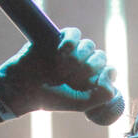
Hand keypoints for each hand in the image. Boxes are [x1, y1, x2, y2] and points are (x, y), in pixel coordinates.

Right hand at [0, 27, 117, 117]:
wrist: (24, 86)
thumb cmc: (52, 98)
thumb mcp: (80, 104)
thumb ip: (101, 97)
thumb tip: (113, 82)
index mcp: (92, 81)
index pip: (110, 71)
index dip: (104, 75)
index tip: (91, 83)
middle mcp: (85, 65)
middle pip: (100, 57)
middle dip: (88, 67)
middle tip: (70, 77)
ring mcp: (74, 51)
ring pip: (89, 45)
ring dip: (77, 57)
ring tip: (61, 68)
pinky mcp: (61, 38)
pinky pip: (75, 33)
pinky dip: (71, 41)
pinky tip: (60, 52)